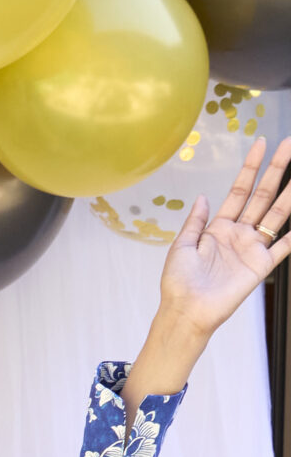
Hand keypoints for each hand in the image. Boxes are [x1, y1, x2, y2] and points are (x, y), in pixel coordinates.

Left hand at [129, 137, 290, 402]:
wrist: (185, 312)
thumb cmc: (178, 283)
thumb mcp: (181, 247)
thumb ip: (195, 222)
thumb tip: (203, 197)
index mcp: (218, 228)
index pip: (240, 191)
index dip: (251, 168)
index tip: (261, 144)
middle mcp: (239, 234)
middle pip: (262, 196)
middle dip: (276, 170)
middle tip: (289, 145)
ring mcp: (252, 248)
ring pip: (277, 214)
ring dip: (289, 193)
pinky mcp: (261, 266)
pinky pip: (284, 246)